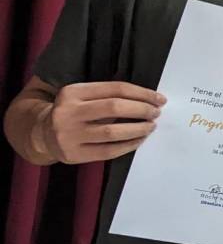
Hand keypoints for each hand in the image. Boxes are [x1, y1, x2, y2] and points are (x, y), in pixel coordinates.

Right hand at [34, 81, 164, 163]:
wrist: (42, 134)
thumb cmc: (73, 111)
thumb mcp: (82, 95)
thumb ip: (108, 94)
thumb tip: (149, 98)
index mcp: (72, 92)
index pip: (115, 89)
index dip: (141, 93)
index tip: (159, 99)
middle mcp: (68, 112)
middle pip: (114, 108)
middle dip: (141, 109)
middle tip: (156, 113)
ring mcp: (68, 135)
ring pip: (112, 132)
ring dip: (138, 129)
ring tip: (151, 126)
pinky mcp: (73, 154)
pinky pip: (108, 151)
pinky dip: (129, 145)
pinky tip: (139, 140)